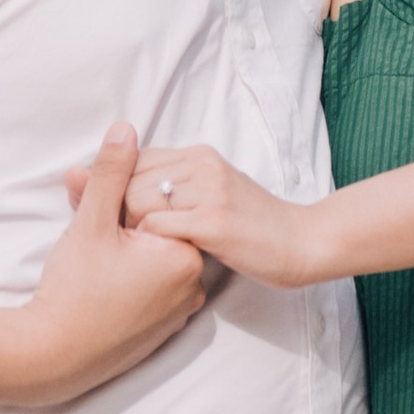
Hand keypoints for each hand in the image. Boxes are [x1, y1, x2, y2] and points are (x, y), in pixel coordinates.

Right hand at [14, 124, 206, 401]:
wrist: (53, 356)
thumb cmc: (74, 289)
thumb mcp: (92, 220)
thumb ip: (112, 172)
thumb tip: (126, 128)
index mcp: (185, 256)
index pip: (163, 203)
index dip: (125, 202)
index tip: (98, 218)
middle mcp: (193, 286)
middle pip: (161, 229)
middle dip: (125, 222)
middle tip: (91, 238)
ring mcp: (179, 312)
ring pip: (156, 257)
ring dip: (127, 248)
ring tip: (93, 262)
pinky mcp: (162, 329)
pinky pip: (154, 286)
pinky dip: (131, 276)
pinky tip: (102, 282)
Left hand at [124, 143, 334, 289]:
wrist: (302, 241)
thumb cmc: (254, 224)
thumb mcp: (215, 191)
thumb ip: (181, 185)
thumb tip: (131, 190)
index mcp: (198, 155)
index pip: (135, 157)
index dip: (115, 185)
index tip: (110, 212)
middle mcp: (201, 164)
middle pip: (129, 177)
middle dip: (115, 208)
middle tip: (118, 238)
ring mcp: (208, 191)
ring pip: (137, 198)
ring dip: (129, 227)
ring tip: (136, 249)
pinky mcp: (213, 222)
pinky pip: (158, 226)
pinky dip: (148, 242)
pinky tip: (154, 258)